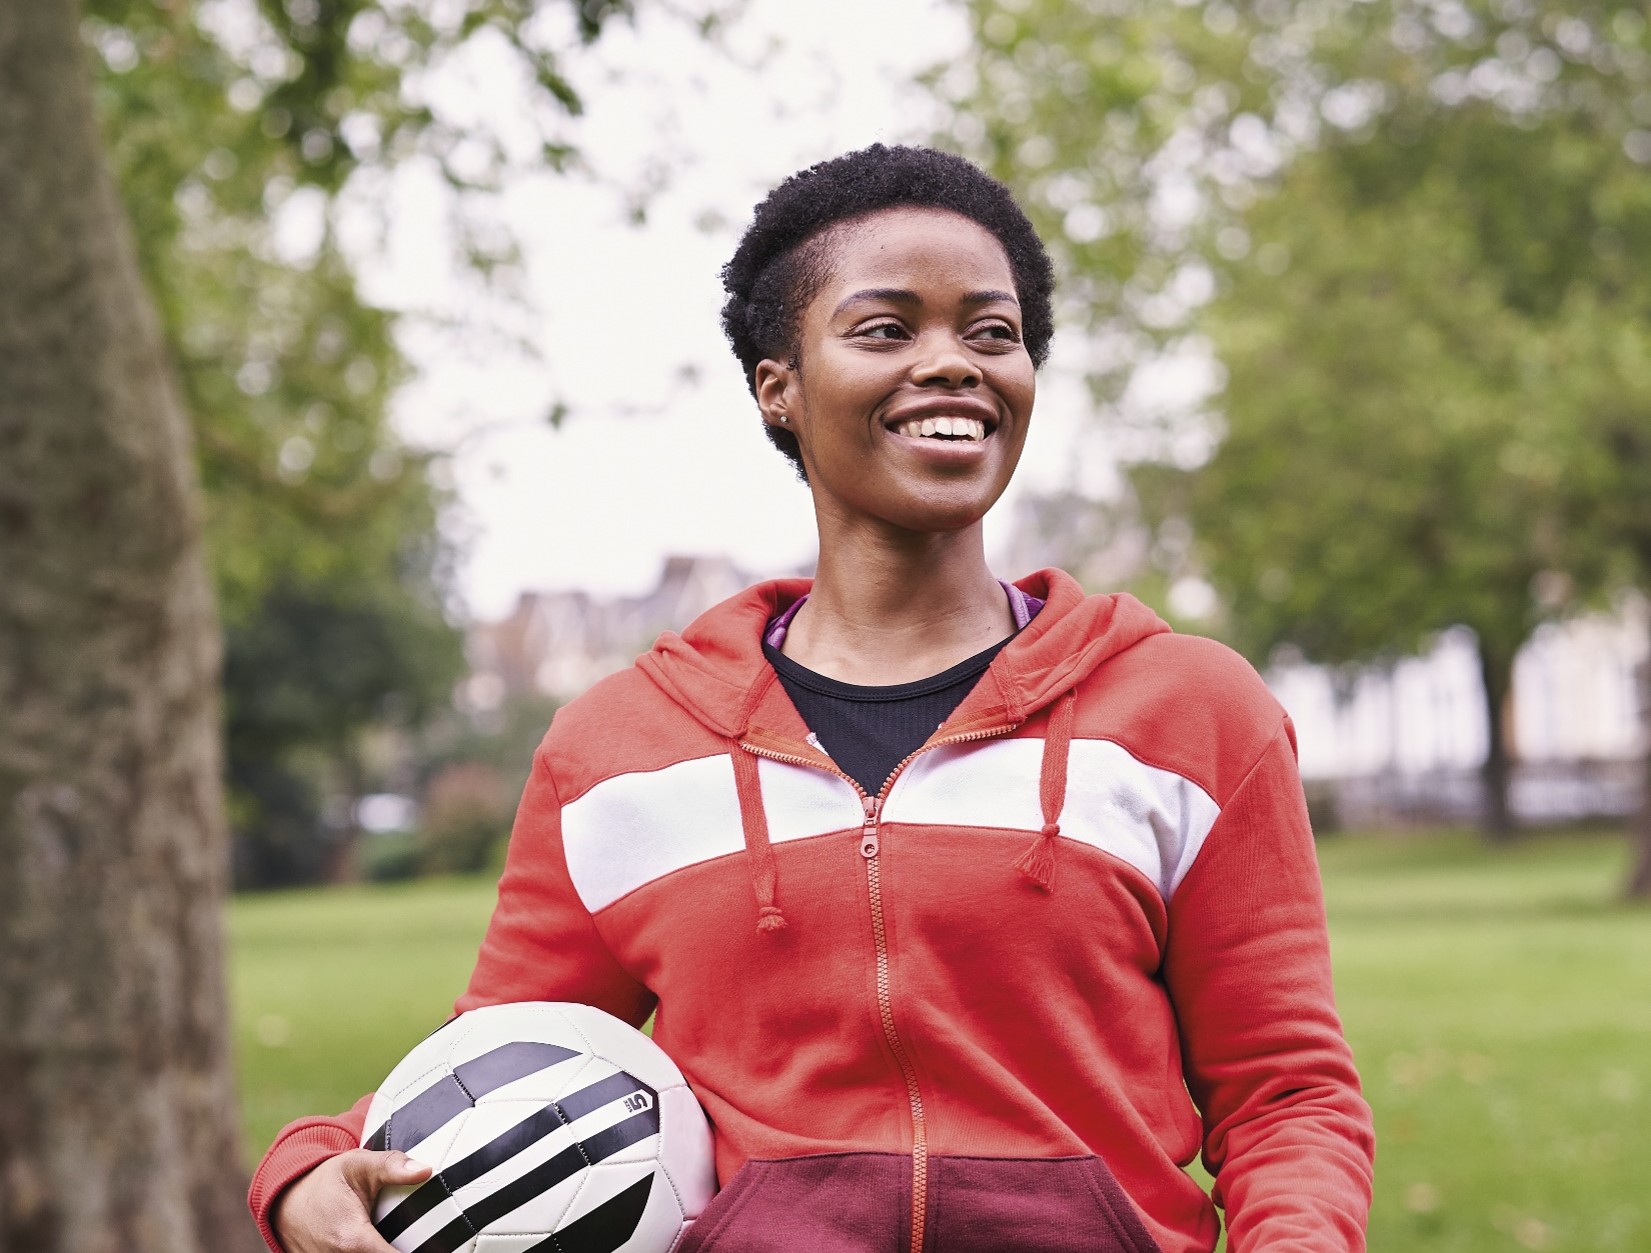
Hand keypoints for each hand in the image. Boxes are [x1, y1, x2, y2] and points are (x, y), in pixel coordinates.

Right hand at [271, 1149, 431, 1252]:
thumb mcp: (358, 1165)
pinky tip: (383, 1242)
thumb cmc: (327, 1181)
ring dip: (384, 1249)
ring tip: (401, 1237)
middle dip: (401, 1248)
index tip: (436, 1246)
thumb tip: (426, 1170)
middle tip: (418, 1238)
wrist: (286, 1200)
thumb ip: (392, 1166)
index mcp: (351, 1238)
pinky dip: (369, 1252)